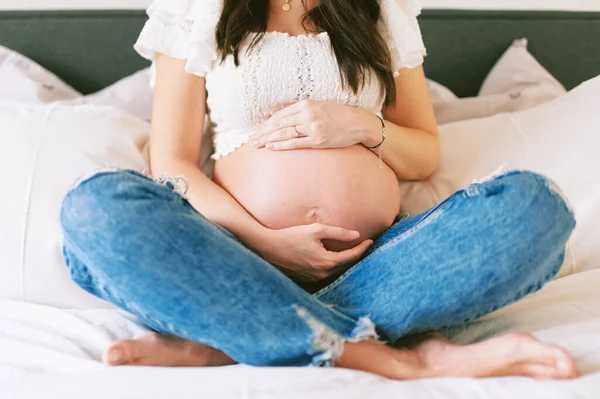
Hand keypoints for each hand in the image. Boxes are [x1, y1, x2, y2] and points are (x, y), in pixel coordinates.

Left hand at [250, 99, 381, 150]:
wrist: (359, 123)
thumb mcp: (320, 106)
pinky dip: (281, 145)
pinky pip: (295, 143)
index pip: (280, 114)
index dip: (266, 123)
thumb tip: (285, 119)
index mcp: (307, 104)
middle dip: (263, 132)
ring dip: (268, 139)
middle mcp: (308, 114)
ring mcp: (312, 128)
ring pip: (284, 133)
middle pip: (279, 124)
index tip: (258, 130)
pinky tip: (271, 147)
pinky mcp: (317, 140)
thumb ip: (303, 111)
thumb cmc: (339, 115)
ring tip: (256, 145)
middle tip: (251, 140)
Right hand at [255, 223, 373, 282]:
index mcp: (326, 262)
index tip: (371, 241)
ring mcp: (314, 278)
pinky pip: (326, 274)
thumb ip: (338, 232)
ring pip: (336, 271)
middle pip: (346, 266)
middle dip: (356, 256)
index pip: (352, 257)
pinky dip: (333, 267)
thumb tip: (356, 234)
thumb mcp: (316, 230)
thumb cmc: (292, 236)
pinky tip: (335, 260)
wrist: (269, 248)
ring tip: (352, 253)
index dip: (362, 248)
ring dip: (345, 263)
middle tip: (364, 246)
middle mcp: (322, 273)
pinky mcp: (307, 279)